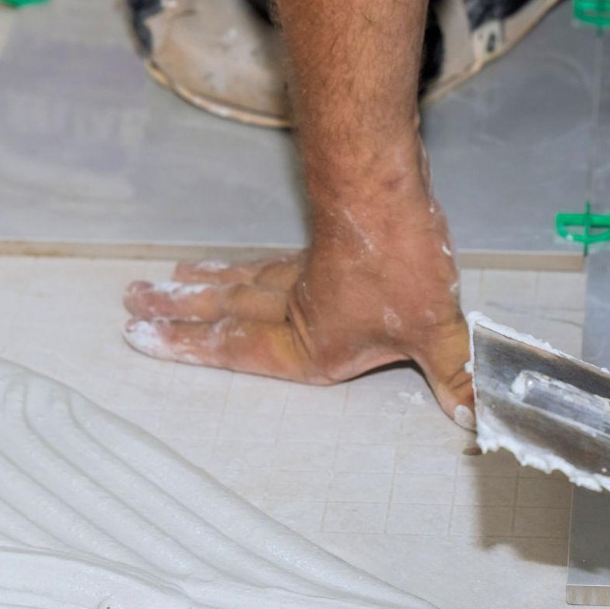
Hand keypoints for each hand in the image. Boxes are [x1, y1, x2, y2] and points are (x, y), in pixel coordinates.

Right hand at [122, 176, 475, 427]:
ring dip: (195, 289)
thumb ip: (457, 376)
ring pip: (236, 284)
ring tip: (155, 286)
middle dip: (177, 316)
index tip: (142, 341)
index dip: (191, 350)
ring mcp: (301, 275)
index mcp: (312, 344)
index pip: (239, 352)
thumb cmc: (405, 265)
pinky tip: (219, 268)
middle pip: (224, 313)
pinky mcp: (315, 246)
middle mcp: (295, 311)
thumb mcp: (439, 331)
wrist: (392, 191)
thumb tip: (481, 418)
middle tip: (128, 308)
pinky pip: (261, 264)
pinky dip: (233, 268)